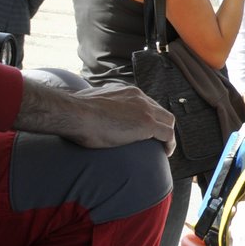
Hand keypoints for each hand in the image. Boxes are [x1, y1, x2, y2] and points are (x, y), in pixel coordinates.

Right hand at [15, 79, 176, 152]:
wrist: (75, 113)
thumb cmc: (74, 112)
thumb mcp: (88, 103)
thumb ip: (96, 105)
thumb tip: (85, 111)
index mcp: (126, 92)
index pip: (145, 103)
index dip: (148, 115)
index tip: (144, 127)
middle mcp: (139, 97)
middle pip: (159, 111)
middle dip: (161, 123)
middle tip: (157, 138)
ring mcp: (145, 110)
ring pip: (168, 121)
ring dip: (167, 134)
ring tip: (163, 147)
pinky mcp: (147, 124)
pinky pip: (168, 134)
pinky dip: (169, 144)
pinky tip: (166, 153)